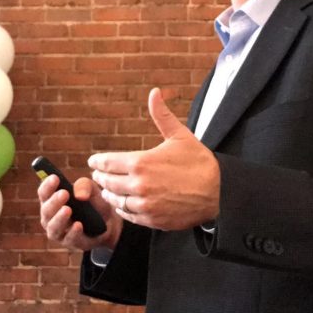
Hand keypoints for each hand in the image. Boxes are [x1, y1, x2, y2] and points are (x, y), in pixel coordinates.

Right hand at [38, 173, 121, 250]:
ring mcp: (59, 231)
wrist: (109, 223)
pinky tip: (78, 225)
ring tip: (68, 209)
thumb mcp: (93, 191)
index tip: (55, 177)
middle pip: (46, 210)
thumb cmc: (94, 204)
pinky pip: (69, 239)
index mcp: (52, 200)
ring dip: (59, 218)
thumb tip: (78, 193)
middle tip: (64, 193)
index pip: (44, 193)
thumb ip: (86, 186)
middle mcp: (51, 217)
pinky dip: (73, 232)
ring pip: (53, 227)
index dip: (47, 185)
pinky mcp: (70, 242)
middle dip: (54, 201)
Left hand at [88, 87, 220, 229]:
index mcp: (141, 163)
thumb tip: (154, 92)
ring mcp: (145, 205)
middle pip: (107, 182)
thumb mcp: (180, 135)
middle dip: (101, 177)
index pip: (107, 163)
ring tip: (107, 190)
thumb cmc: (199, 162)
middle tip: (97, 174)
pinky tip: (122, 204)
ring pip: (116, 200)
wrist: (218, 192)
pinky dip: (122, 209)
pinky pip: (128, 215)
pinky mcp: (152, 220)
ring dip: (109, 194)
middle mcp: (139, 185)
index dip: (97, 162)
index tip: (93, 161)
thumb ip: (161, 115)